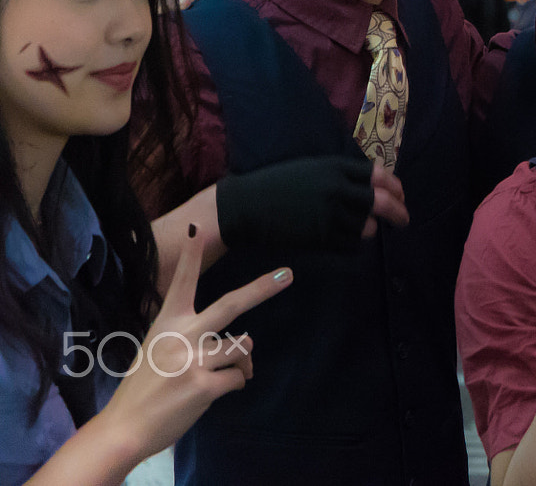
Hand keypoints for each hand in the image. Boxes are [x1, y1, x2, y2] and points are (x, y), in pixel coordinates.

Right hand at [97, 226, 291, 456]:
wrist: (125, 428)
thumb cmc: (145, 388)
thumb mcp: (159, 350)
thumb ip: (196, 340)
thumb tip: (243, 343)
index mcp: (167, 323)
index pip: (181, 284)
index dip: (190, 257)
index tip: (197, 228)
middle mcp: (182, 335)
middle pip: (232, 304)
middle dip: (263, 288)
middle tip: (289, 273)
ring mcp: (194, 359)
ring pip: (243, 348)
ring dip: (236, 363)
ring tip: (210, 376)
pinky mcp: (205, 385)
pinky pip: (238, 378)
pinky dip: (231, 386)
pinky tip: (206, 395)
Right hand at [216, 155, 404, 252]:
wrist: (246, 206)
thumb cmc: (276, 184)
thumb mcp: (311, 168)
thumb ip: (340, 174)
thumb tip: (370, 184)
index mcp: (335, 167)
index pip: (378, 174)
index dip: (394, 185)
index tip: (400, 193)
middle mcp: (338, 189)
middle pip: (381, 201)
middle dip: (399, 211)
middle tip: (404, 219)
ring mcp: (330, 215)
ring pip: (368, 226)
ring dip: (371, 228)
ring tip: (366, 228)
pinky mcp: (321, 237)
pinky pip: (350, 244)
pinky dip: (353, 244)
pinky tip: (347, 240)